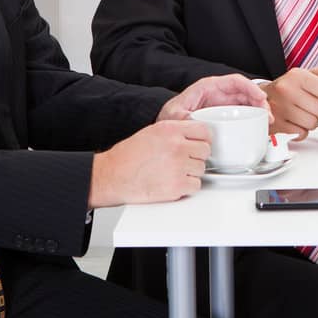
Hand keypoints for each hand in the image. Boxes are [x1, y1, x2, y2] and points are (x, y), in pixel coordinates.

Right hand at [89, 120, 211, 207]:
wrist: (112, 176)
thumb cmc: (127, 156)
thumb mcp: (152, 132)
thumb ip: (176, 132)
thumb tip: (195, 137)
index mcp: (170, 130)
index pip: (204, 131)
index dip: (202, 139)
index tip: (198, 144)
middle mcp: (176, 146)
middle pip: (205, 151)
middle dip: (196, 156)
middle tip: (183, 161)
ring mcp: (178, 166)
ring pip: (201, 169)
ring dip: (191, 172)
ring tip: (173, 172)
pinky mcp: (176, 186)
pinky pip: (195, 185)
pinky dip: (187, 187)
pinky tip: (173, 182)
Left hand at [157, 73, 266, 121]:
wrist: (169, 128)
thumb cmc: (171, 116)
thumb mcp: (174, 115)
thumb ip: (183, 117)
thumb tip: (193, 121)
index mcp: (208, 87)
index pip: (234, 81)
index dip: (250, 87)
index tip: (260, 97)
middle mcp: (218, 94)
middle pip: (245, 92)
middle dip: (260, 100)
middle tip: (267, 114)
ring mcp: (223, 105)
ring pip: (247, 103)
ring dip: (259, 110)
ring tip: (266, 121)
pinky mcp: (225, 116)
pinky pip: (243, 114)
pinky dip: (253, 118)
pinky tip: (258, 126)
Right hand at [265, 61, 317, 136]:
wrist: (265, 96)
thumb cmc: (292, 86)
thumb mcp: (312, 73)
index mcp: (297, 76)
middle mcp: (286, 90)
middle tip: (317, 108)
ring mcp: (279, 109)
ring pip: (313, 124)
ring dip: (313, 122)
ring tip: (305, 113)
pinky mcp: (276, 125)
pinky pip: (301, 134)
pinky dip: (302, 130)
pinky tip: (296, 121)